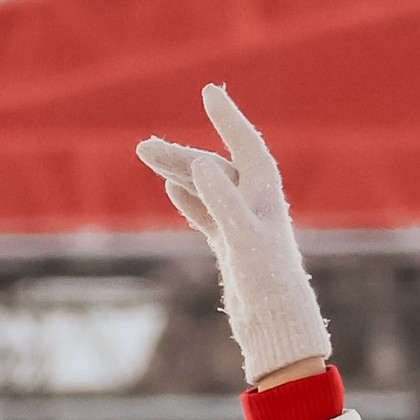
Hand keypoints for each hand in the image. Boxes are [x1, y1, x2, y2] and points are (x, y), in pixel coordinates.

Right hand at [136, 85, 330, 385]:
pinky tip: (172, 190)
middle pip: (214, 168)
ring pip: (206, 188)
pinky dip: (190, 199)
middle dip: (180, 155)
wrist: (277, 328)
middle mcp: (256, 204)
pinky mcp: (233, 247)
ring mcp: (243, 225)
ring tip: (146, 156)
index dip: (227, 118)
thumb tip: (202, 161)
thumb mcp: (242, 239)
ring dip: (179, 172)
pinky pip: (208, 214)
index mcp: (264, 194)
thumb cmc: (267, 285)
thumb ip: (222, 200)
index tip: (209, 91)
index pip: (245, 144)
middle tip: (142, 147)